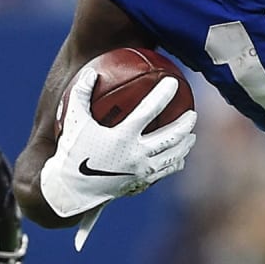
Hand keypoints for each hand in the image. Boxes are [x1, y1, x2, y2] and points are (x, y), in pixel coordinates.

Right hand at [39, 67, 196, 218]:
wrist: (71, 190)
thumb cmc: (71, 152)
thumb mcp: (73, 121)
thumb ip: (81, 94)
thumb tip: (92, 72)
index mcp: (122, 137)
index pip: (149, 110)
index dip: (163, 94)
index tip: (173, 82)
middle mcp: (136, 154)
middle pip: (171, 136)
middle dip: (186, 123)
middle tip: (193, 114)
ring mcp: (141, 171)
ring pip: (173, 155)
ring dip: (185, 144)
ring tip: (192, 135)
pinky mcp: (142, 183)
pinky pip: (166, 171)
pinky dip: (176, 162)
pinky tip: (180, 157)